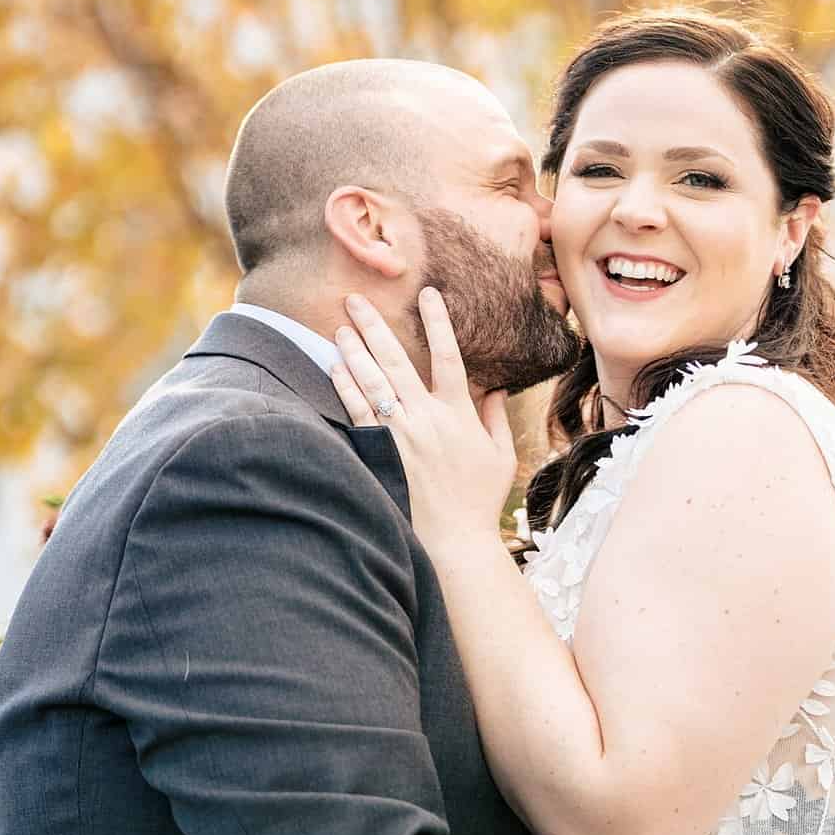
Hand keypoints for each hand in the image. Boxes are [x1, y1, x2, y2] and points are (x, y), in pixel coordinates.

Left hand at [328, 288, 516, 544]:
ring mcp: (400, 435)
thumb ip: (494, 419)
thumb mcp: (499, 456)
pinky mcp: (380, 452)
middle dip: (375, 326)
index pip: (450, 356)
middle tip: (356, 298)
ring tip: (339, 325)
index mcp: (459, 414)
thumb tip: (495, 389)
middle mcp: (427, 418)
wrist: (454, 541)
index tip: (428, 293)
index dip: (439, 322)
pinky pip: (358, 412)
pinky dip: (345, 387)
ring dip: (354, 350)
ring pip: (372, 382)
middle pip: (397, 360)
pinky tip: (334, 366)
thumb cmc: (479, 501)